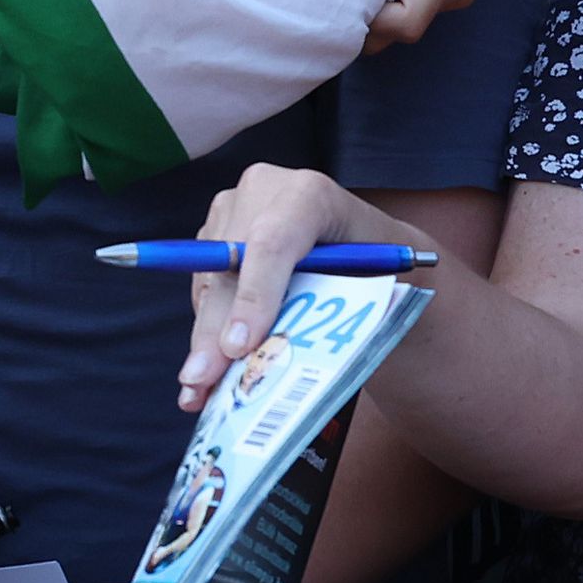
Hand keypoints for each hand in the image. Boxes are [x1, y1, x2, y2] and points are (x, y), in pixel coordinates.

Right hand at [178, 165, 420, 407]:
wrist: (373, 250)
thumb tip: (294, 363)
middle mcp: (262, 192)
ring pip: (209, 284)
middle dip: (215, 332)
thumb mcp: (381, 287)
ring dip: (202, 340)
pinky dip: (206, 332)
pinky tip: (208, 369)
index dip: (254, 296)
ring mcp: (233, 211)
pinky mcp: (214, 234)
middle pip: (229, 268)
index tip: (239, 348)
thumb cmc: (384, 271)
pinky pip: (204, 291)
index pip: (272, 242)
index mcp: (310, 193)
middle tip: (202, 382)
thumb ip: (342, 314)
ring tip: (198, 390)